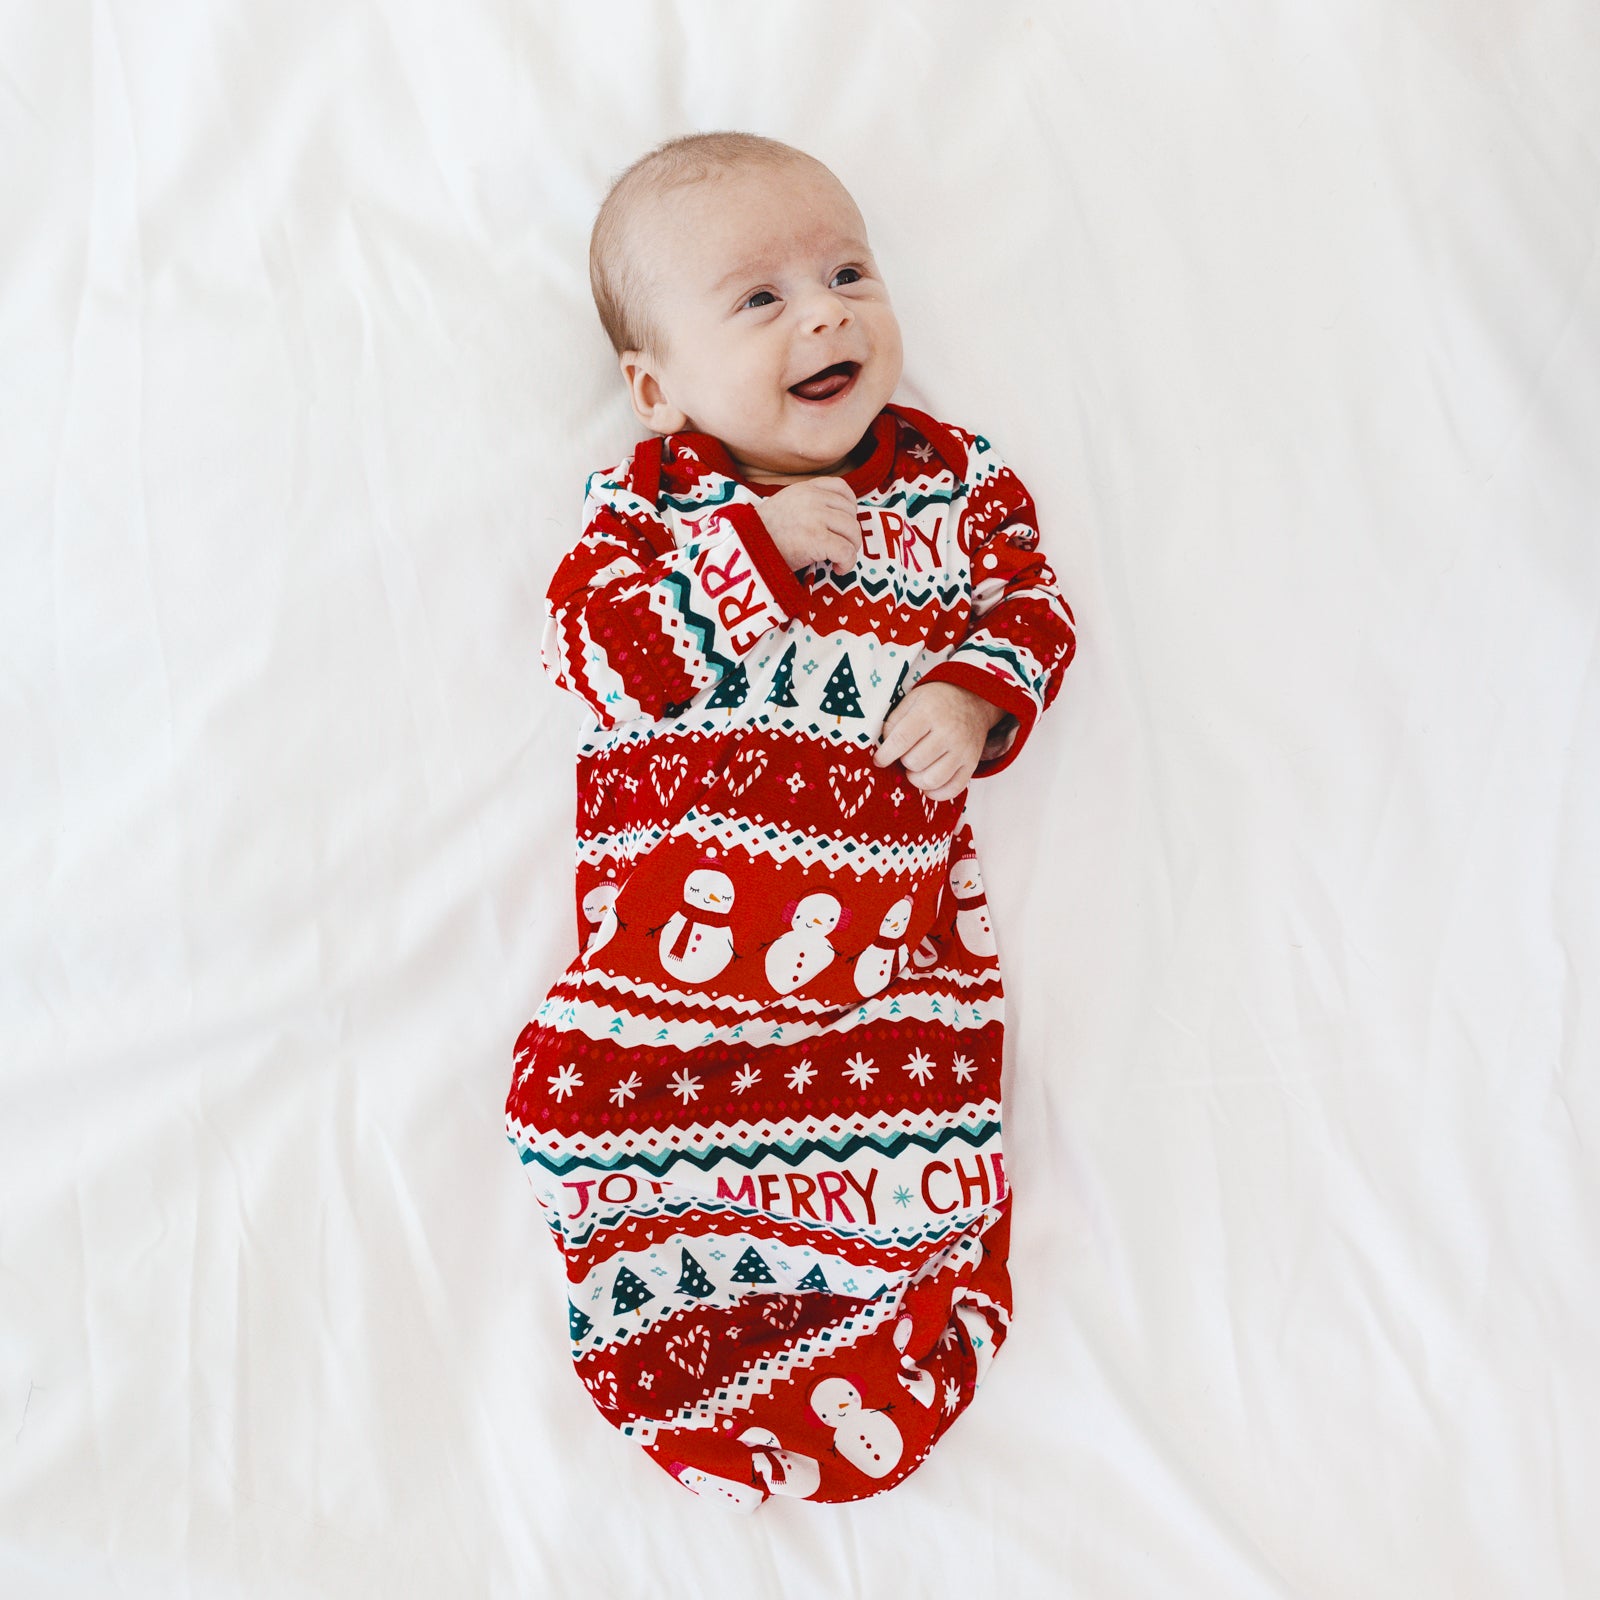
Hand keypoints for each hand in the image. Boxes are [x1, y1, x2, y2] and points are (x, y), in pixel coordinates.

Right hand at [757, 478, 862, 575]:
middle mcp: (812, 499)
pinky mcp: (817, 539)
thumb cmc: (763, 535)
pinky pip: (846, 551)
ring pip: (852, 532)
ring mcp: (815, 518)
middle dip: (851, 534)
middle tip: (840, 549)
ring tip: (838, 560)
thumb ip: (808, 504)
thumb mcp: (785, 505)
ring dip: (851, 549)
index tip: (843, 525)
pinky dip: (847, 563)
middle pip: (851, 513)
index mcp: (805, 488)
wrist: (745, 549)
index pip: (842, 488)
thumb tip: (837, 518)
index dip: (850, 508)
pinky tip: (836, 568)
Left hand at [873, 681, 1007, 801]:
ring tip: (915, 770)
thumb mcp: (913, 699)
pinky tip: (928, 785)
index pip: (901, 739)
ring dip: (917, 779)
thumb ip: (894, 721)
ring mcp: (962, 749)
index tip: (879, 761)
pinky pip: (953, 789)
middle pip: (914, 762)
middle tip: (906, 755)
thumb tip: (884, 749)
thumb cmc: (937, 702)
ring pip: (932, 779)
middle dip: (904, 763)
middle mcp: (948, 731)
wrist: (974, 701)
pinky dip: (936, 793)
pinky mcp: (972, 763)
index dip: (885, 755)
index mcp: (929, 712)